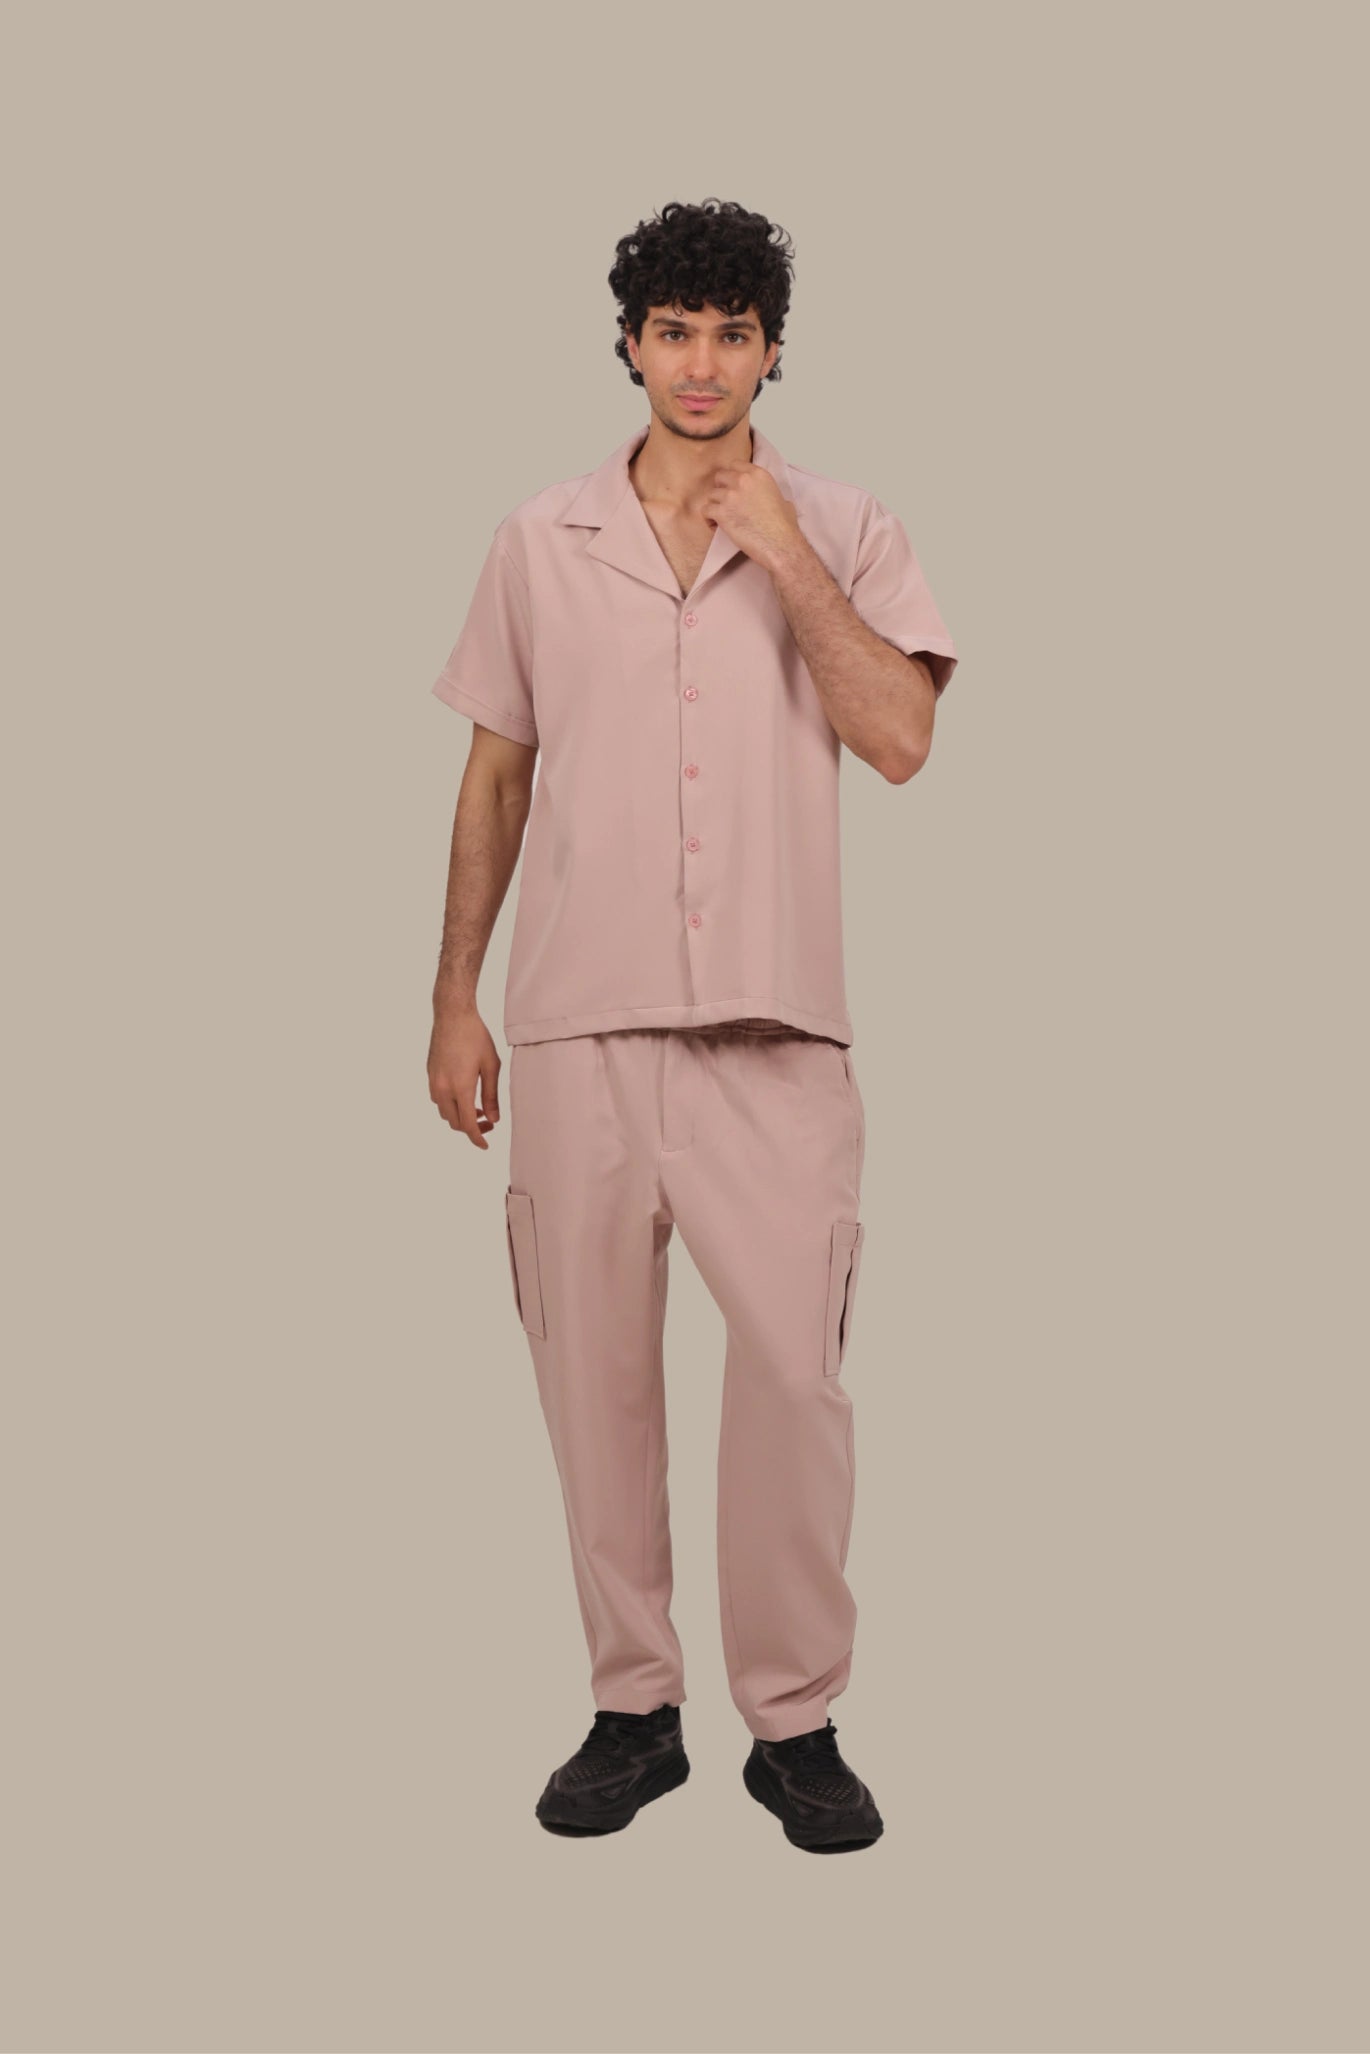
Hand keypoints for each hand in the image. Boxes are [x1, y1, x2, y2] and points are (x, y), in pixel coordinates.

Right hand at [428, 1005, 500, 1147]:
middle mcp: (443, 1088)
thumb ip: (492, 1095)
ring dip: (460, 1116)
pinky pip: (438, 1100)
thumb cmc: (475, 1037)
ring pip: (445, 1112)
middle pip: (454, 1123)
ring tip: (478, 1108)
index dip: (477, 1138)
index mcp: (461, 1087)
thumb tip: (494, 1119)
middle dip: (471, 1128)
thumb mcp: (491, 1066)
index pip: (467, 1125)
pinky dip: (451, 1105)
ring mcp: (433, 1082)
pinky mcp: (430, 1075)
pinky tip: (464, 1095)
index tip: (485, 1145)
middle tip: (489, 1122)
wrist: (452, 1015)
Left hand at [702, 459, 804, 572]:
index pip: (735, 464)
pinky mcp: (721, 512)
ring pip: (711, 495)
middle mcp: (742, 480)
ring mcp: (730, 495)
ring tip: (722, 518)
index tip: (733, 487)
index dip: (732, 477)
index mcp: (758, 474)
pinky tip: (717, 526)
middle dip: (721, 489)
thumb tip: (773, 500)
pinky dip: (709, 519)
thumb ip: (771, 493)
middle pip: (720, 477)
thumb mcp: (783, 501)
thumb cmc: (784, 527)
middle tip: (726, 503)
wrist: (779, 544)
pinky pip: (705, 511)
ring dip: (715, 505)